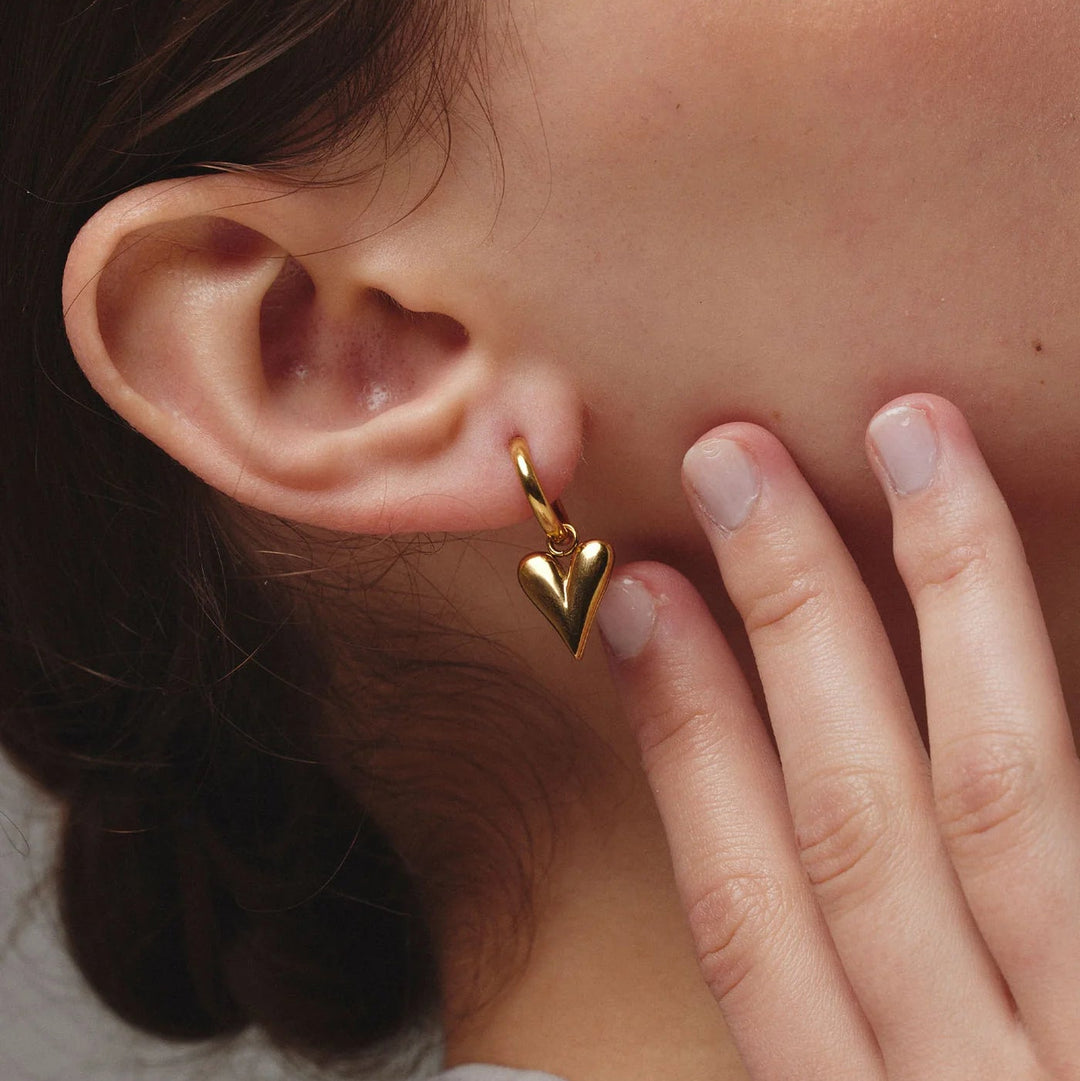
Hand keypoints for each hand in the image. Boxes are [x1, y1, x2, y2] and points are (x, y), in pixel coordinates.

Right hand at [596, 395, 1079, 1079]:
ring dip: (950, 600)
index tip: (643, 599)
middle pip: (856, 816)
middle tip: (739, 463)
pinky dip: (1074, 675)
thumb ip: (858, 1018)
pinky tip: (1067, 560)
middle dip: (789, 617)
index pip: (748, 899)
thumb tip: (784, 823)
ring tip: (907, 445)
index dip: (684, 734)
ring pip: (1003, 797)